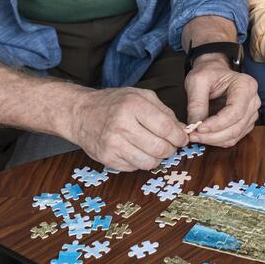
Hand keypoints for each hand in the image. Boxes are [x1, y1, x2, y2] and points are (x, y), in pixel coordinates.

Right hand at [67, 86, 187, 171]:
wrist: (81, 113)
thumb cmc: (113, 103)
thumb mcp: (140, 96)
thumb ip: (164, 111)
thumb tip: (182, 130)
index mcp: (134, 105)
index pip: (166, 128)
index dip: (179, 137)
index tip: (182, 139)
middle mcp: (122, 125)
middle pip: (160, 148)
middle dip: (171, 149)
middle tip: (169, 145)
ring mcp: (113, 144)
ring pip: (149, 162)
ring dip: (157, 158)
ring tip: (154, 149)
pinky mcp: (107, 158)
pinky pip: (134, 168)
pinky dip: (141, 162)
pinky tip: (137, 150)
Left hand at [184, 55, 259, 147]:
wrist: (214, 72)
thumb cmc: (208, 73)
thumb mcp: (197, 81)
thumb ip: (196, 103)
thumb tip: (195, 125)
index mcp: (246, 85)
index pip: (235, 111)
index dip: (216, 124)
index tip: (198, 128)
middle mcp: (253, 100)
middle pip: (236, 127)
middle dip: (213, 135)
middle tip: (193, 135)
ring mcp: (251, 113)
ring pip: (235, 135)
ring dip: (214, 140)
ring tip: (196, 136)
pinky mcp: (245, 123)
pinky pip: (233, 138)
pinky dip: (218, 140)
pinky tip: (205, 136)